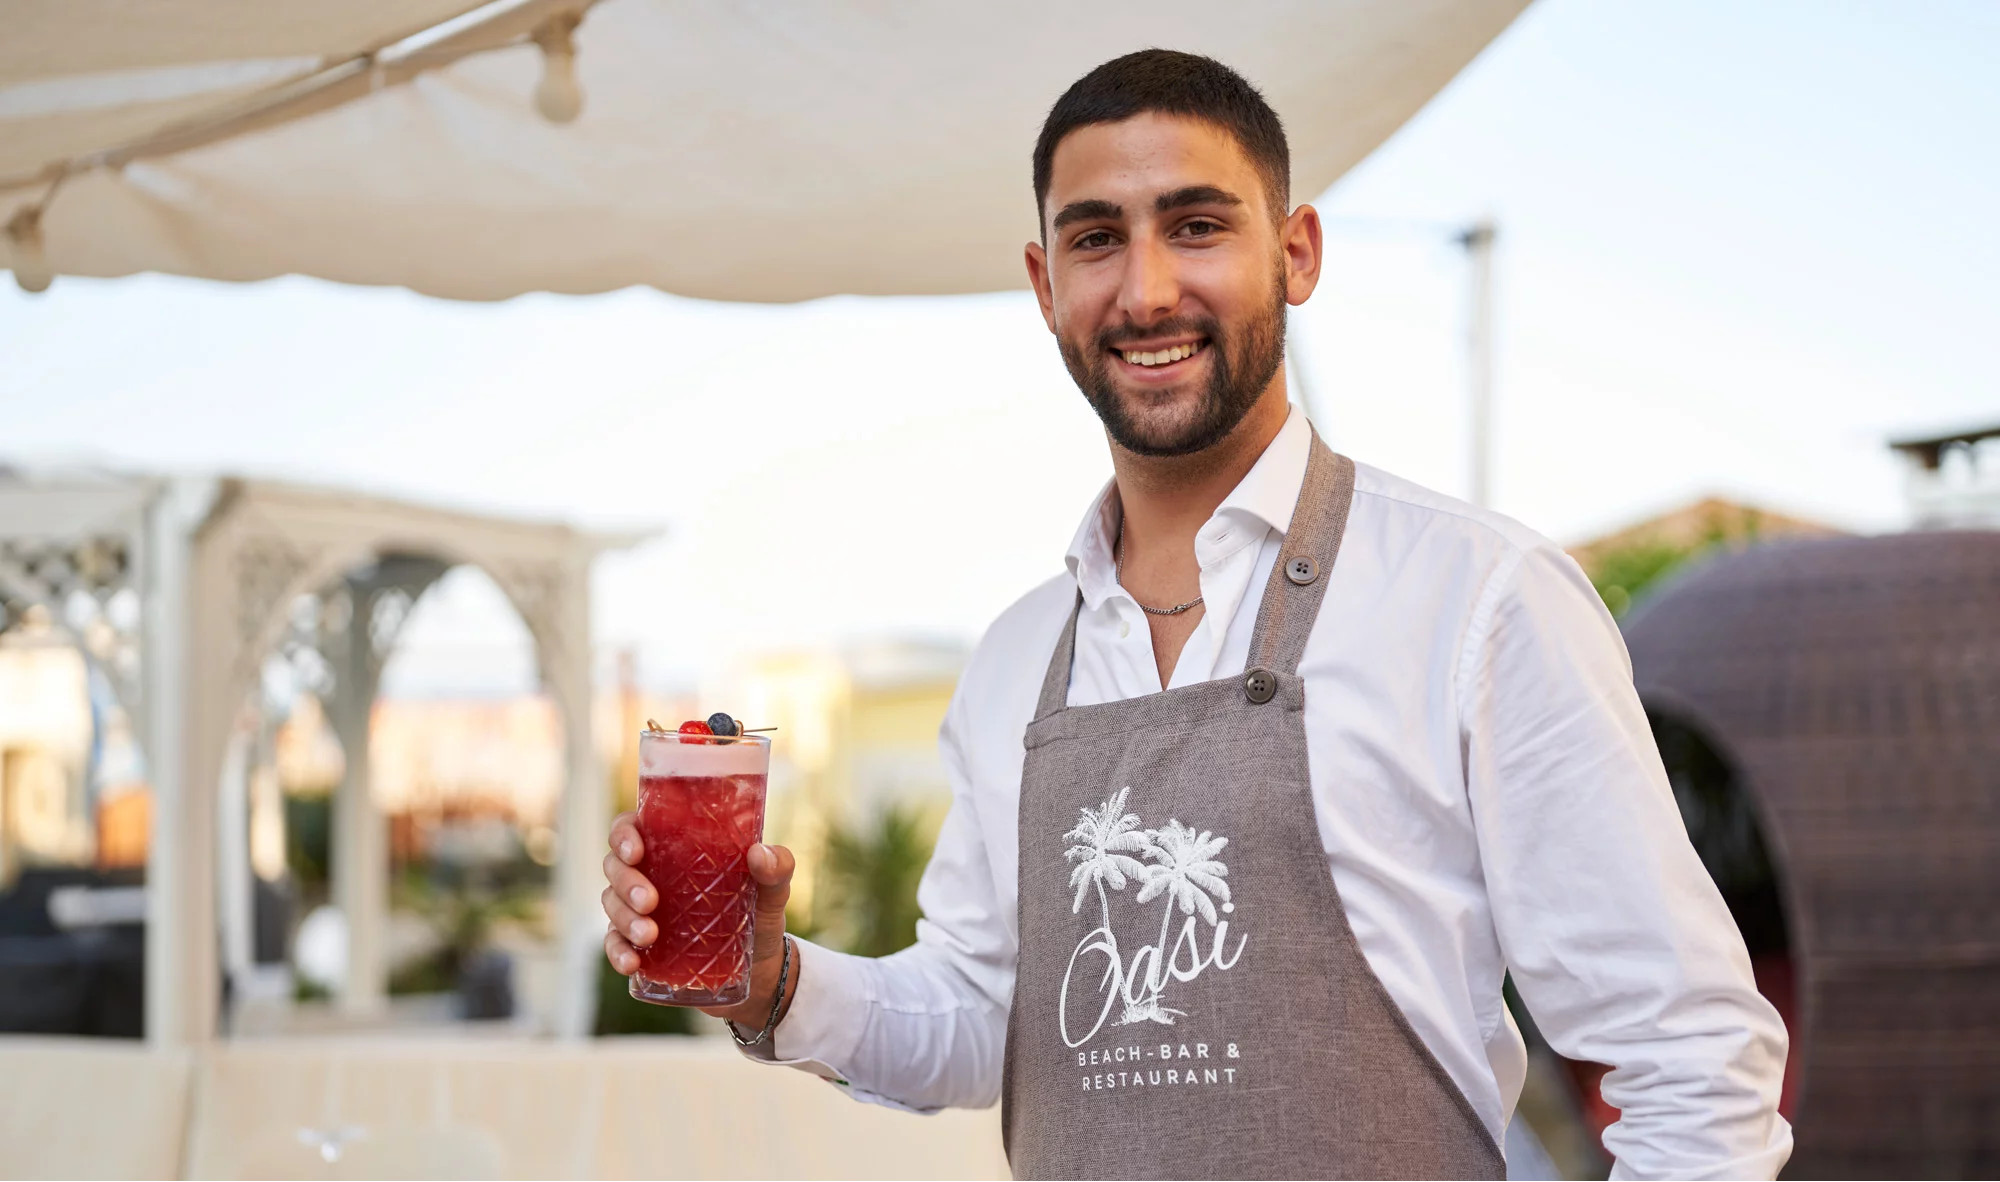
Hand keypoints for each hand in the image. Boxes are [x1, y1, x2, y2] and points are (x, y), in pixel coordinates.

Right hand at [602, 811, 799, 1027]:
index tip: (636, 851)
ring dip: (624, 919)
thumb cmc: (759, 913)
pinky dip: (617, 952)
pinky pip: (613, 944)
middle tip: (651, 902)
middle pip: (615, 866)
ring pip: (611, 904)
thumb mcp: (774, 890)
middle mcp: (649, 874)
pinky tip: (632, 963)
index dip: (623, 834)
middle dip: (626, 883)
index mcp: (673, 847)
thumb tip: (760, 853)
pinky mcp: (639, 946)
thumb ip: (777, 867)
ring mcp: (639, 910)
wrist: (760, 970)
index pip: (631, 827)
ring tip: (650, 936)